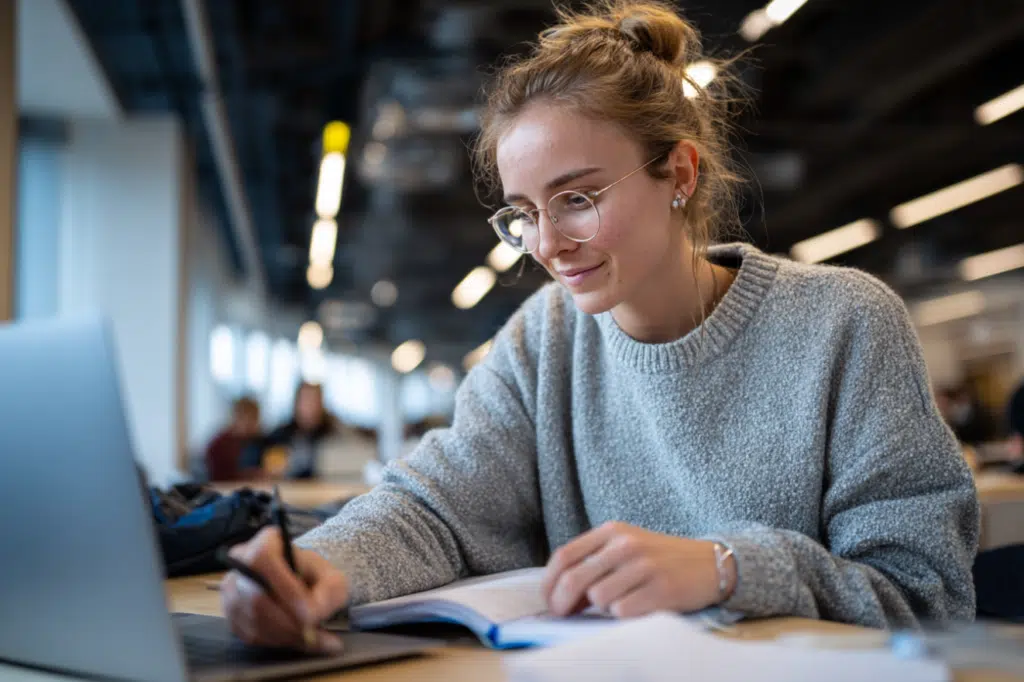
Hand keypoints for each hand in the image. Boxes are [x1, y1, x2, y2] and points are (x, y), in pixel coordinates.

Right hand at [221, 526, 348, 652]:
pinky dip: (274, 641)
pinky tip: (294, 640)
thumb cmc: (315, 577)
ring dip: (283, 634)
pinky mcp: (230, 613)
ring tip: (310, 639)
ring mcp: (232, 588)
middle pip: (255, 596)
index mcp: (266, 542)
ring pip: (251, 618)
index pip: (264, 560)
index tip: (310, 615)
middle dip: (287, 621)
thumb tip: (313, 613)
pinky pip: (247, 632)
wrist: (301, 587)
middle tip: (312, 633)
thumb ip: (329, 591)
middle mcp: (241, 562)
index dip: (286, 590)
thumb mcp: (332, 578)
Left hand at [541, 522, 734, 617]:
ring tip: (621, 601)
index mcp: (612, 530)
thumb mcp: (625, 547)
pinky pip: (623, 612)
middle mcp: (626, 544)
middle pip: (575, 579)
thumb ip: (594, 562)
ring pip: (598, 599)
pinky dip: (624, 615)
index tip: (548, 601)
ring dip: (603, 608)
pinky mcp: (661, 589)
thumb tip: (559, 595)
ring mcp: (644, 566)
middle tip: (563, 614)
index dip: (549, 583)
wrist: (709, 562)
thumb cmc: (659, 559)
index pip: (565, 556)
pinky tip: (638, 606)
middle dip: (562, 603)